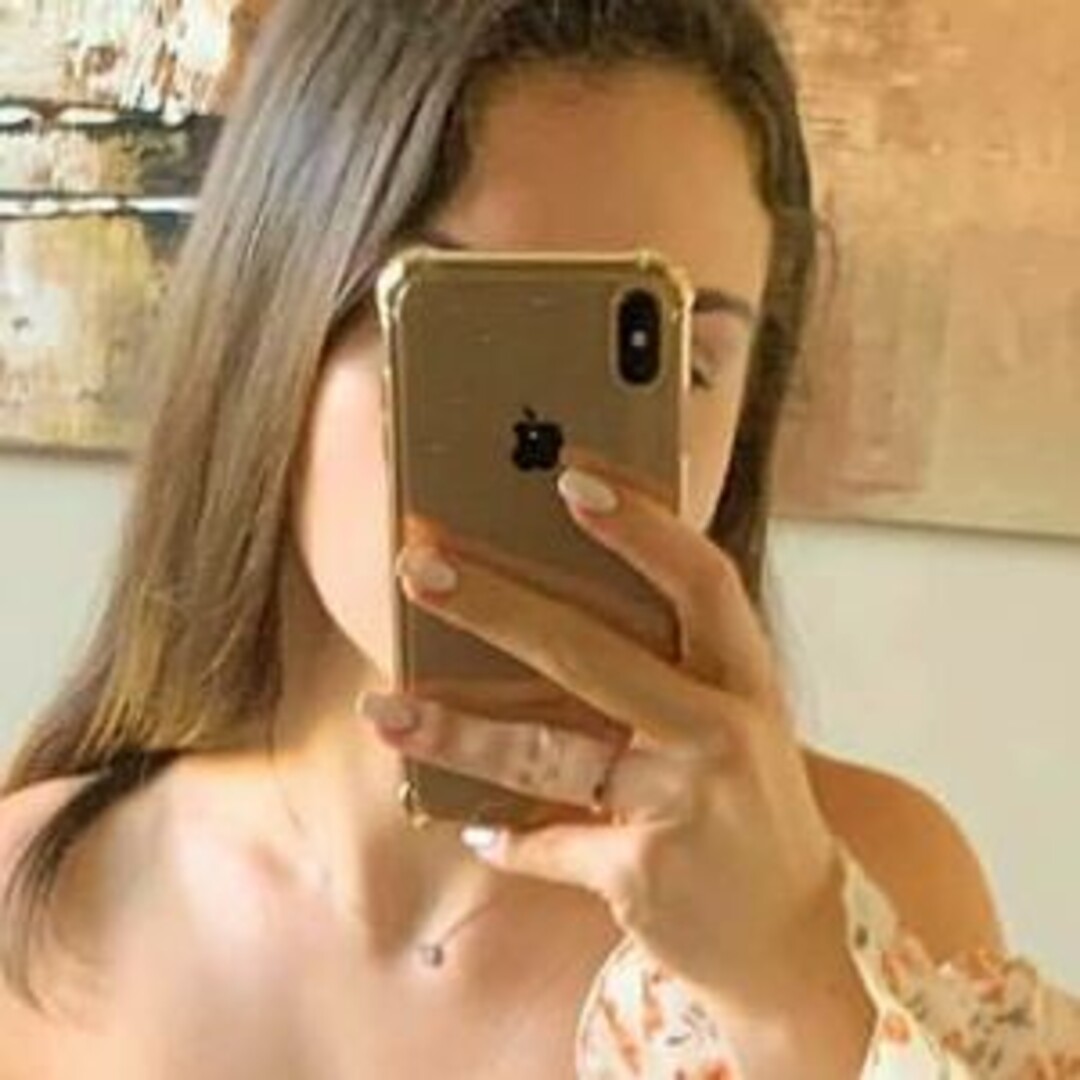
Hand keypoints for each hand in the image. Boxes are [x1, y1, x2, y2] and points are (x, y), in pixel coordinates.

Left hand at [360, 464, 847, 1016]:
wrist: (796, 936)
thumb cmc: (749, 803)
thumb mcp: (734, 722)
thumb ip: (669, 668)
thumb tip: (549, 603)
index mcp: (745, 680)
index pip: (702, 581)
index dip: (640, 527)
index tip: (571, 478)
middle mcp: (720, 733)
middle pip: (592, 654)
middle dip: (495, 605)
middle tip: (418, 564)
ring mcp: (682, 807)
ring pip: (545, 754)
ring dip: (455, 732)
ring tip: (384, 709)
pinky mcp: (640, 875)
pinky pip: (546, 843)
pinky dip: (505, 837)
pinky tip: (472, 827)